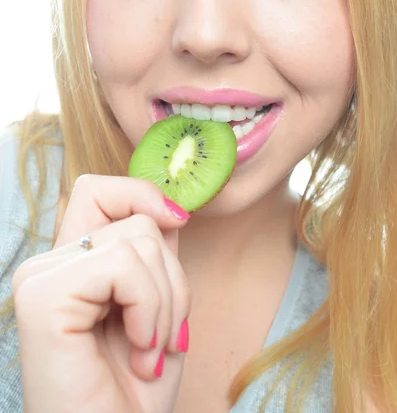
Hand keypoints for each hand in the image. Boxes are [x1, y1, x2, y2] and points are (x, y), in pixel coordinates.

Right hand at [12, 175, 190, 412]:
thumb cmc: (134, 392)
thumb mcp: (159, 308)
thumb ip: (155, 255)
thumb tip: (169, 208)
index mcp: (71, 264)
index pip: (100, 191)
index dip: (142, 194)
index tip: (178, 221)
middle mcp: (49, 264)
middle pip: (134, 217)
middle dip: (171, 275)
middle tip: (162, 334)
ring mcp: (40, 277)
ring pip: (138, 239)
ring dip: (166, 302)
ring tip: (149, 349)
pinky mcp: (42, 295)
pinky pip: (124, 264)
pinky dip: (149, 308)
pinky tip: (137, 351)